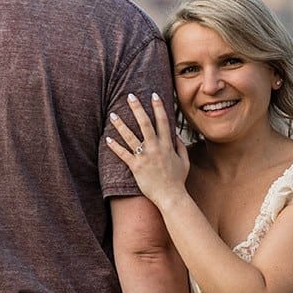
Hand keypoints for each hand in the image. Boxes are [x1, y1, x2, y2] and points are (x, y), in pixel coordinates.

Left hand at [106, 93, 189, 210]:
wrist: (171, 196)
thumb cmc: (178, 180)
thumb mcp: (184, 161)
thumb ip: (181, 147)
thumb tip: (176, 135)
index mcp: (167, 145)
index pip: (163, 121)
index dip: (158, 107)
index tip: (153, 95)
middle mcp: (156, 148)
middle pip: (145, 123)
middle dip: (137, 108)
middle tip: (130, 96)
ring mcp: (145, 157)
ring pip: (130, 137)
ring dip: (121, 125)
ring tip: (112, 115)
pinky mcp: (136, 167)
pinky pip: (123, 154)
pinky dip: (115, 146)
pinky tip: (107, 139)